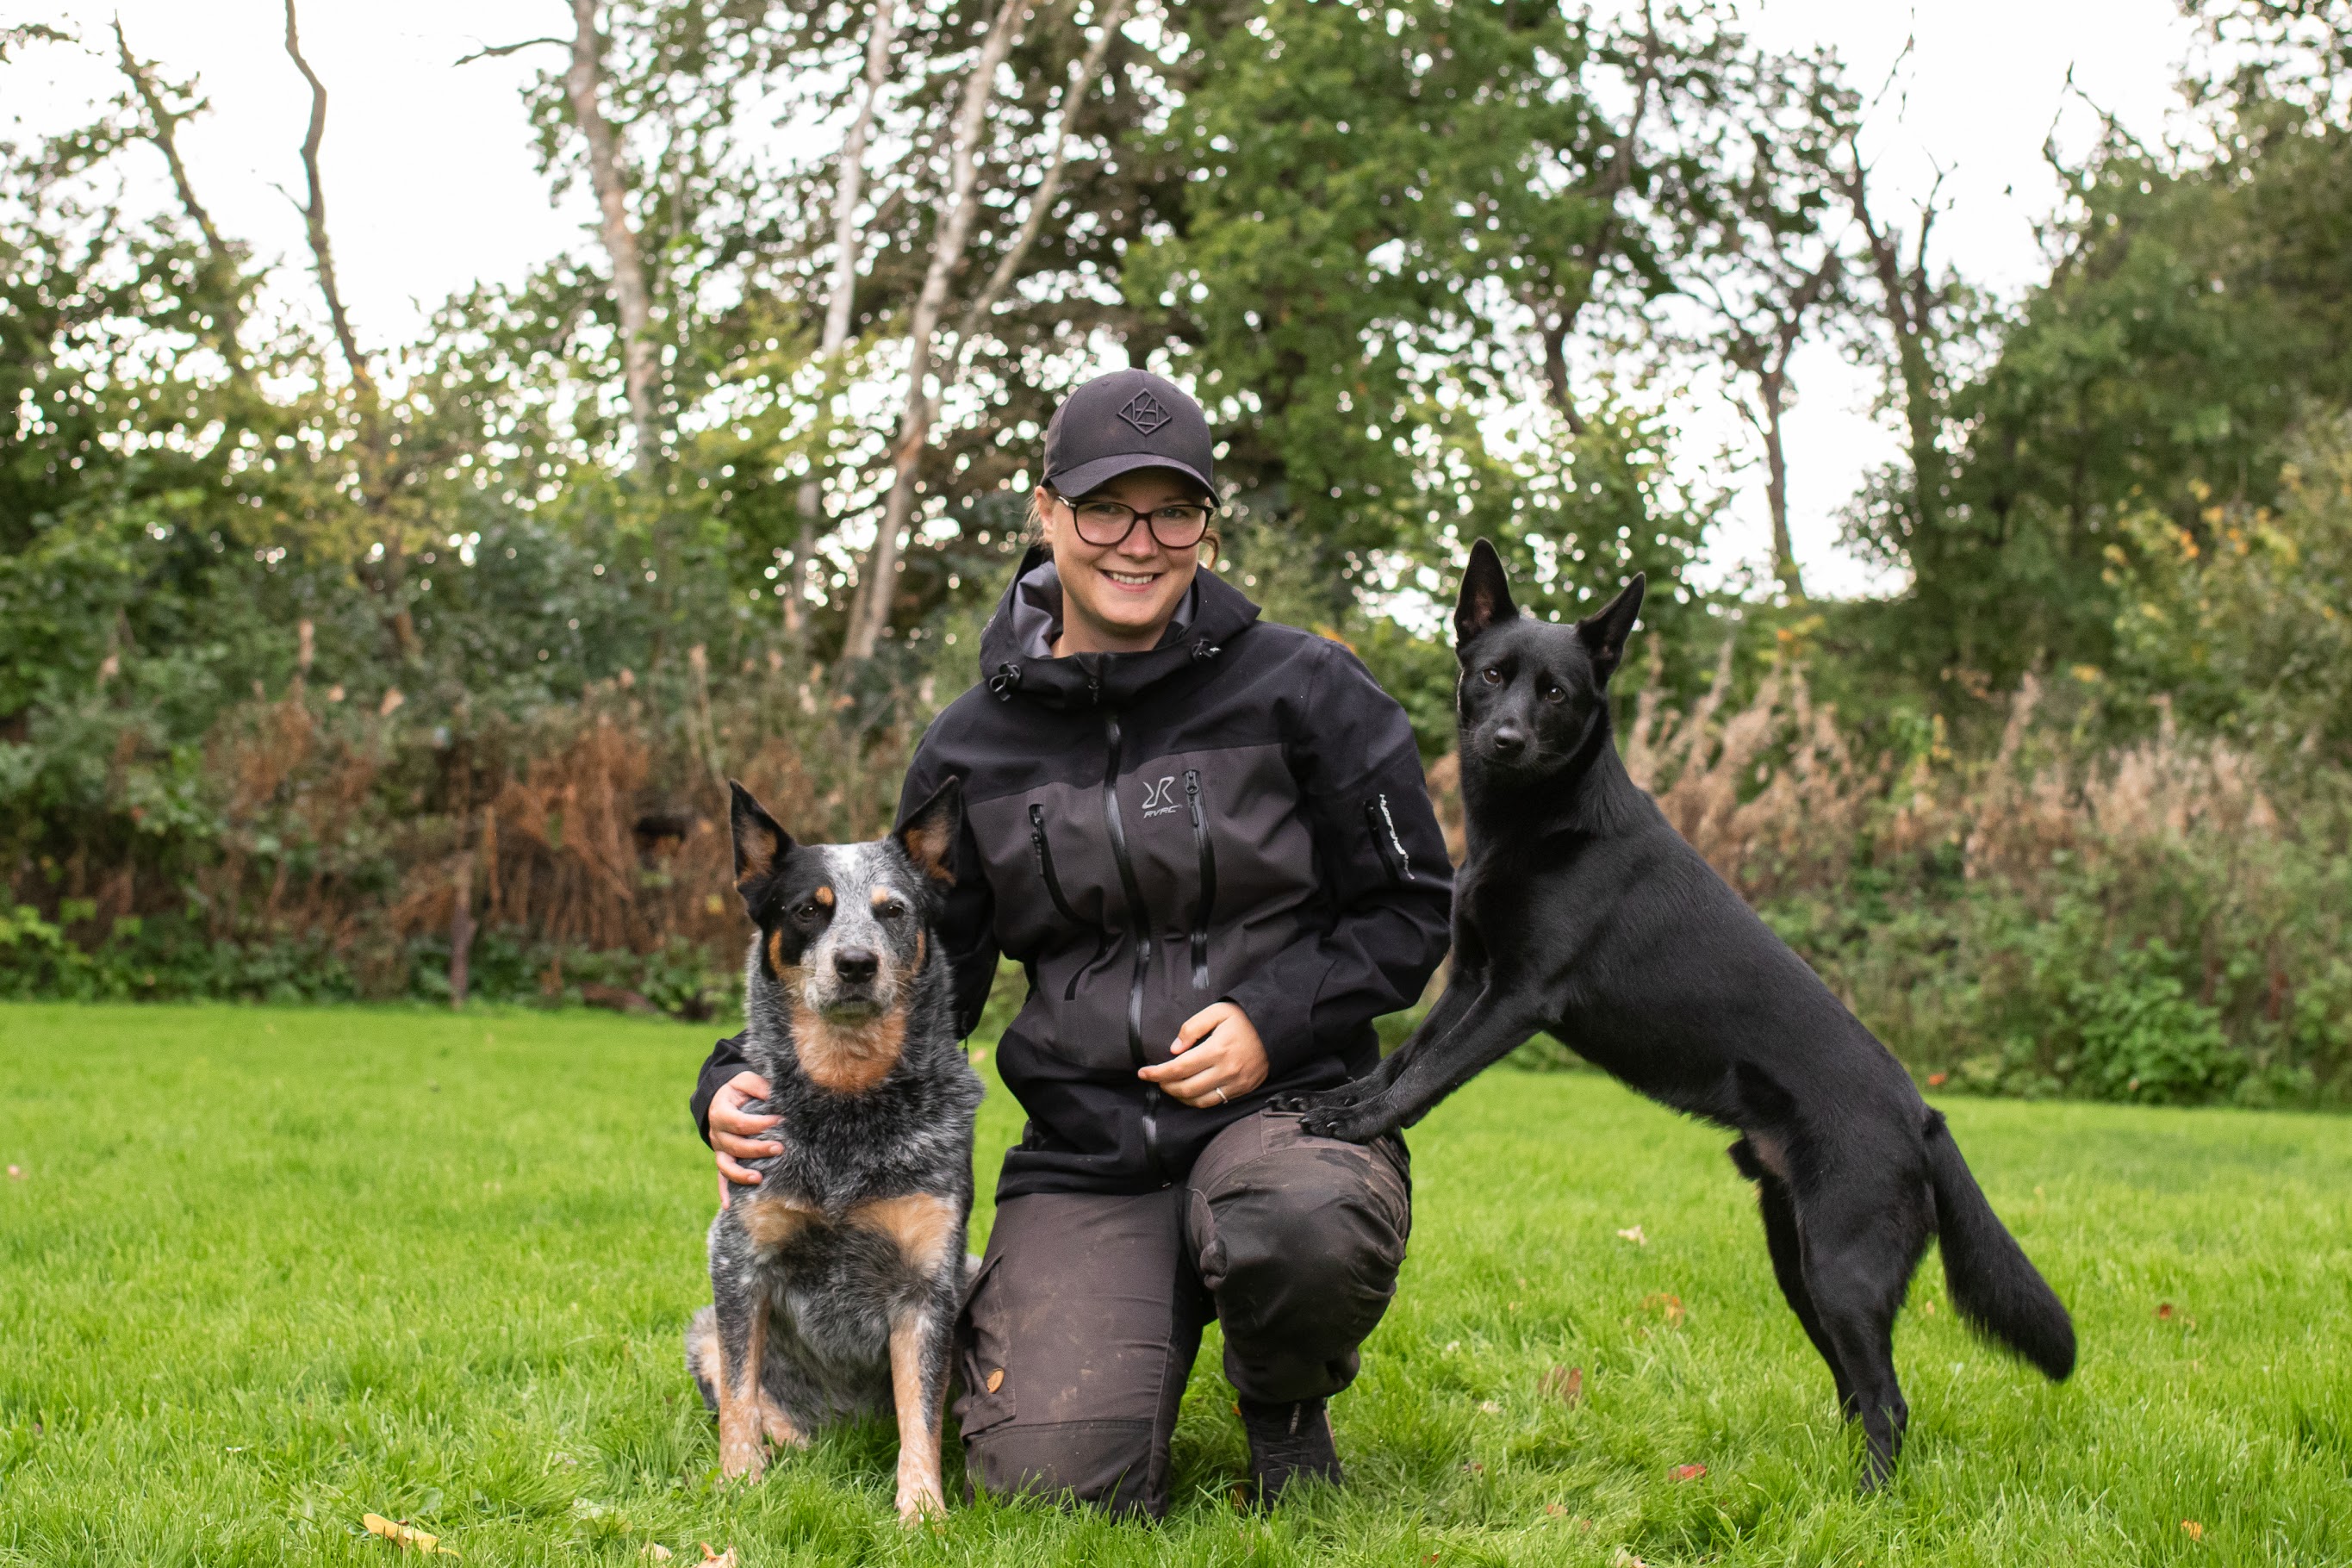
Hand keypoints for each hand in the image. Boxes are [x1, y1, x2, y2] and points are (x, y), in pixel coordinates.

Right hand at [711, 1071, 780, 1186]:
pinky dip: (724, 1192)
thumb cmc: (738, 1090)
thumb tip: (776, 1096)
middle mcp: (717, 1134)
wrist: (720, 1099)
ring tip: (760, 1178)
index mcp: (721, 1113)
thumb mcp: (746, 1081)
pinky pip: (721, 1178)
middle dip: (759, 1149)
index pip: (740, 1122)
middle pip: (736, 1146)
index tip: (781, 1120)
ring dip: (741, 1174)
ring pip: (726, 1166)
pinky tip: (728, 1206)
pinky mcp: (723, 1159)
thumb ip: (759, 1086)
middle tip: (780, 1148)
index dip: (761, 1123)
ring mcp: (719, 1149)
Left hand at [1139, 1002, 1269, 1108]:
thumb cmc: (1244, 1017)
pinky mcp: (1244, 1089)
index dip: (1157, 1073)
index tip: (1143, 1073)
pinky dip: (1198, 1101)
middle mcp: (1227, 1070)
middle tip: (1155, 1078)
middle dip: (1165, 1085)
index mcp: (1218, 1049)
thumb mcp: (1217, 1011)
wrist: (1277, 1027)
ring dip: (1180, 1096)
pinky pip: (1216, 1102)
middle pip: (1186, 1088)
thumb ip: (1192, 1027)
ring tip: (1169, 1086)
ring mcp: (1237, 1083)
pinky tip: (1189, 1092)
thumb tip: (1174, 1049)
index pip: (1179, 1068)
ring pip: (1200, 1100)